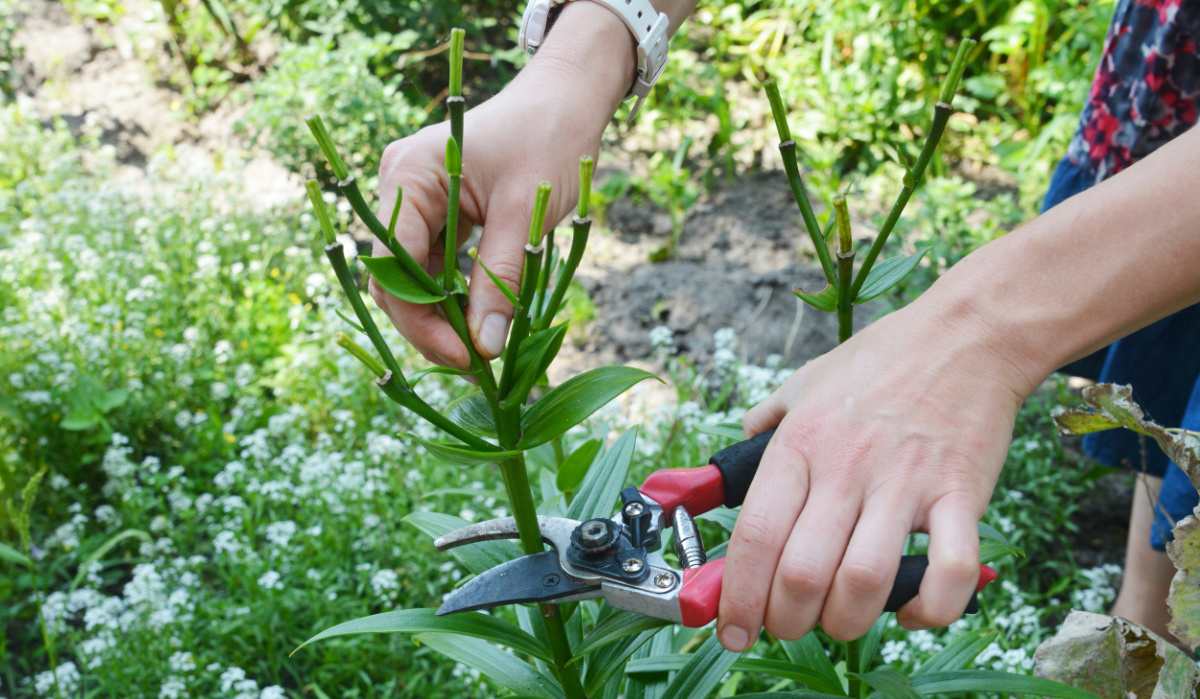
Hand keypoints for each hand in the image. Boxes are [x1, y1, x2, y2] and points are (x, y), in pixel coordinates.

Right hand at [372, 4, 634, 367]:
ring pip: (414, 276)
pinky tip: (481, 320)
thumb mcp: (527, 215)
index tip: (466, 356)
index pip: (393, 266)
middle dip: (430, 325)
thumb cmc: (549, 140)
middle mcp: (400, 187)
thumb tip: (485, 345)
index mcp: (408, 176)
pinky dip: (454, 295)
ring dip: (443, 315)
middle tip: (476, 363)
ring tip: (482, 349)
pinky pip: (434, 265)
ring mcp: (416, 201)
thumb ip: (500, 279)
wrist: (568, 99)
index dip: (421, 320)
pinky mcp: (437, 212)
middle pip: (396, 277)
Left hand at [716, 296, 1036, 648]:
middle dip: (785, 620)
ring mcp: (905, 484)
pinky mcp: (961, 496)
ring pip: (863, 583)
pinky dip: (929, 609)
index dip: (737, 595)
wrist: (965, 335)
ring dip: (845, 622)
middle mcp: (845, 468)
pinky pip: (948, 572)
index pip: (754, 536)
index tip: (733, 628)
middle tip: (787, 624)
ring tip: (839, 620)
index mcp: (800, 444)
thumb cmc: (880, 361)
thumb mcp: (805, 382)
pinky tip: (912, 610)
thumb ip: (765, 424)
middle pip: (801, 574)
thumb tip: (733, 461)